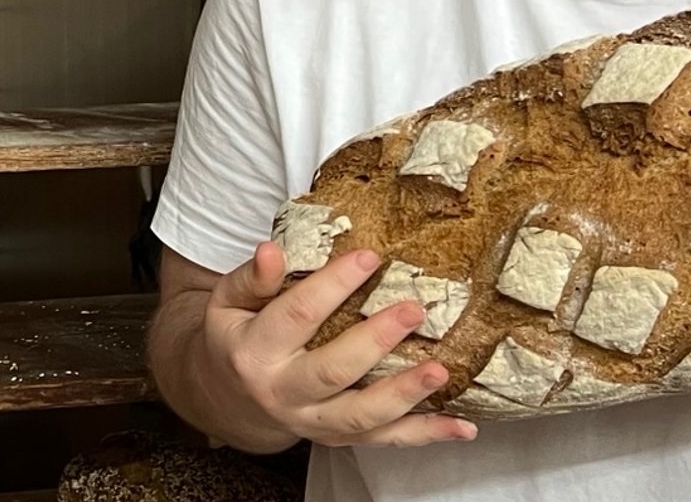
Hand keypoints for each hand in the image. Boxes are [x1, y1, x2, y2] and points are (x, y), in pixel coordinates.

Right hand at [200, 240, 477, 447]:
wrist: (228, 398)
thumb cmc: (237, 337)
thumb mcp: (229, 302)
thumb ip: (253, 279)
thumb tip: (272, 249)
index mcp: (254, 352)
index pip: (297, 315)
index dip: (334, 285)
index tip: (370, 257)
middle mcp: (282, 393)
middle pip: (333, 370)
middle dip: (376, 339)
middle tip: (414, 308)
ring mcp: (312, 422)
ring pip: (361, 415)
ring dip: (404, 394)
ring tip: (440, 370)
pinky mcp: (338, 438)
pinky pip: (385, 440)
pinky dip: (426, 434)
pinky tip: (463, 426)